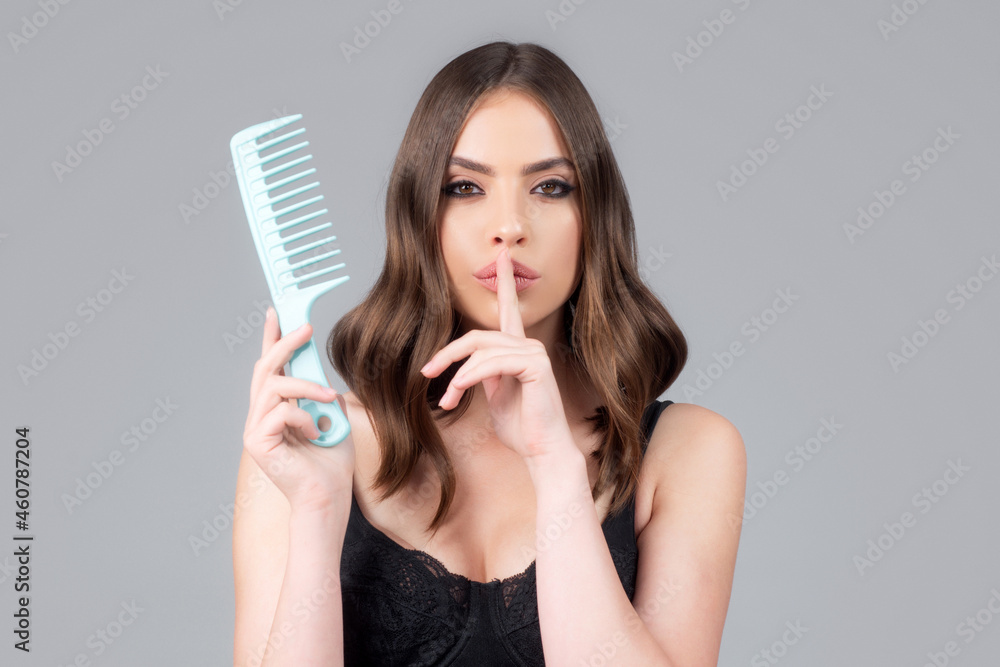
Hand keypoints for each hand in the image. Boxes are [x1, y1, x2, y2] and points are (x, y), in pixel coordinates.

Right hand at [242, 307, 354, 513]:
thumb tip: (320, 372)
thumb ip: (321, 393)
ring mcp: (255, 429)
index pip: (270, 367)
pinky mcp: (256, 442)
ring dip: (308, 387)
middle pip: (266, 367)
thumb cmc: (331, 462)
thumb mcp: (332, 416)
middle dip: (286, 342)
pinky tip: (315, 434)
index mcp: (277, 408)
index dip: (272, 339)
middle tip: (307, 327)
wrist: (327, 496)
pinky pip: (281, 411)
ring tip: (330, 400)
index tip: (276, 313)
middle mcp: (260, 416)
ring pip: (275, 385)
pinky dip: (304, 417)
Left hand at [420, 247, 574, 460]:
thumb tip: (464, 368)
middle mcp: (529, 345)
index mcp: (519, 349)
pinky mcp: (535, 365)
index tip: (502, 255)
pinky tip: (459, 390)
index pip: (508, 309)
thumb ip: (483, 376)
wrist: (542, 451)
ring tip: (448, 399)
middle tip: (427, 372)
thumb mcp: (495, 397)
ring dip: (457, 375)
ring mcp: (534, 353)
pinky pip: (493, 363)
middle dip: (448, 353)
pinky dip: (470, 376)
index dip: (505, 281)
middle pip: (477, 336)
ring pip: (481, 350)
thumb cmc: (521, 428)